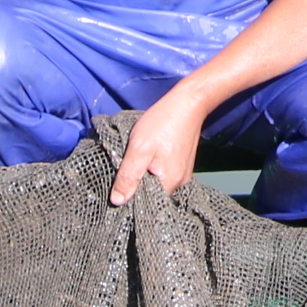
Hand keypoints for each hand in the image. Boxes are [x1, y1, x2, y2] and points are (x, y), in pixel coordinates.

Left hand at [110, 89, 209, 206]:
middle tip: (128, 168)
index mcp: (168, 184)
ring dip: (146, 176)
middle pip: (152, 194)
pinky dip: (155, 169)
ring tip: (140, 159)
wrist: (189, 102)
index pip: (145, 203)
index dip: (130, 198)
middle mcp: (179, 184)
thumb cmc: (162, 123)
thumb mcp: (138, 149)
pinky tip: (151, 156)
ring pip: (158, 184)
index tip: (120, 186)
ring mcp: (183, 175)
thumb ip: (128, 177)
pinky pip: (165, 175)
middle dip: (138, 186)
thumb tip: (118, 201)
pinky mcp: (184, 166)